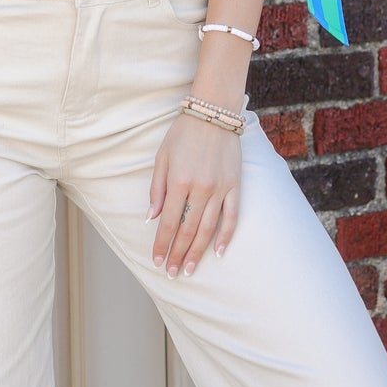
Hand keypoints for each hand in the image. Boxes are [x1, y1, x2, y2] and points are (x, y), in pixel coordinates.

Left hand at [147, 112, 240, 276]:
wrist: (213, 113)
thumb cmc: (183, 134)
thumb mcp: (162, 157)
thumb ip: (157, 189)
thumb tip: (151, 218)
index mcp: (178, 182)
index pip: (168, 223)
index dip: (162, 244)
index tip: (157, 261)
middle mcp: (200, 189)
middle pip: (187, 230)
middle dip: (178, 254)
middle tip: (172, 272)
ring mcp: (220, 189)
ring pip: (208, 229)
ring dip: (198, 252)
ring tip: (190, 269)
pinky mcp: (235, 186)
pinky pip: (231, 216)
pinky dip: (225, 236)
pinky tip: (218, 252)